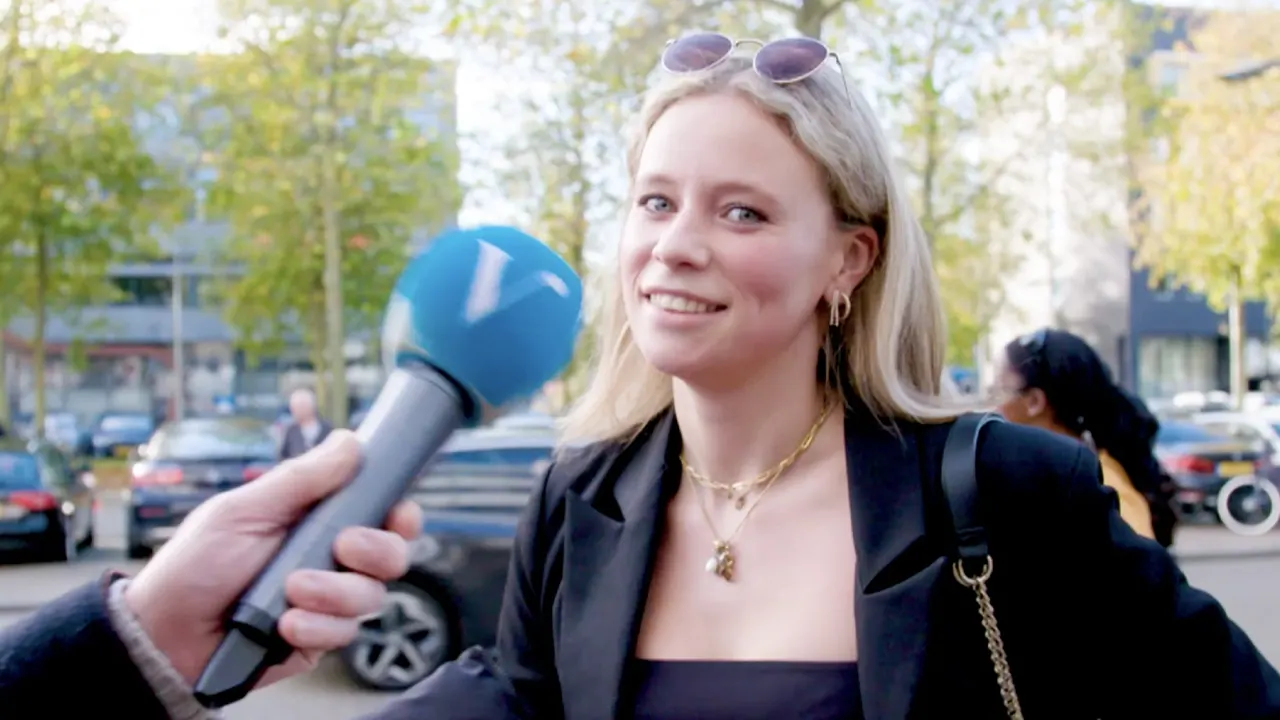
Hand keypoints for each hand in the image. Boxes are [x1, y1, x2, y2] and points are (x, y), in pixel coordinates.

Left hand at [123, 430, 423, 688]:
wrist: (165, 632)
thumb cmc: (196, 563)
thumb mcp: (244, 510)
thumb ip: (300, 479)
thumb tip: (349, 441)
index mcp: (319, 519)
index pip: (381, 510)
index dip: (400, 512)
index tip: (398, 512)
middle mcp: (332, 558)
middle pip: (393, 553)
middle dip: (377, 551)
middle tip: (343, 547)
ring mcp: (328, 599)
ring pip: (371, 595)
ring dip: (334, 593)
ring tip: (291, 592)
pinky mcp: (320, 637)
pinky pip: (344, 633)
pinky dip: (316, 627)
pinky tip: (285, 624)